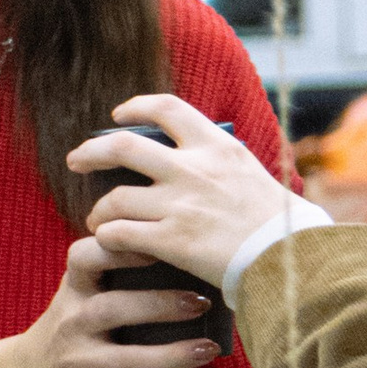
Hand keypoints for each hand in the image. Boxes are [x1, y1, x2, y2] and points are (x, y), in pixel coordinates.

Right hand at [0, 239, 222, 367]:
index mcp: (74, 287)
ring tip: (210, 347)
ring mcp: (81, 361)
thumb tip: (192, 258)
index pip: (85, 258)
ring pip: (127, 359)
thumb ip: (120, 276)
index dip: (118, 251)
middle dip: (158, 305)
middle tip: (201, 301)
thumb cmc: (78, 324)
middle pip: (111, 309)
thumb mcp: (85, 293)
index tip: (156, 247)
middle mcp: (72, 322)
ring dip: (172, 354)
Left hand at [69, 94, 291, 292]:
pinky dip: (108, 237)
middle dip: (91, 152)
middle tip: (76, 161)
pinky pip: (120, 233)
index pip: (168, 108)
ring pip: (115, 198)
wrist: (289, 260)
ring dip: (99, 210)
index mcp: (217, 147)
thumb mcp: (253, 174)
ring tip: (97, 218)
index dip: (136, 107)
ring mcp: (179, 205)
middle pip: (123, 147)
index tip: (118, 116)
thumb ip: (219, 164)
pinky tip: (108, 242)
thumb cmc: (278, 224)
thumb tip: (194, 160)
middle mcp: (193, 169)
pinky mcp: (171, 241)